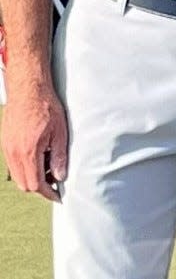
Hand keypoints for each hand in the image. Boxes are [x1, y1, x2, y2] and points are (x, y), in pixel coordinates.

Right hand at [2, 83, 68, 201]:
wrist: (28, 89)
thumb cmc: (46, 107)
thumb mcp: (60, 132)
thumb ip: (59, 156)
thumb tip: (60, 176)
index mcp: (28, 153)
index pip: (35, 184)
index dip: (47, 193)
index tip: (57, 195)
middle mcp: (14, 154)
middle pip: (24, 184)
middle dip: (40, 186)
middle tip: (55, 180)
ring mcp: (7, 149)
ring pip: (17, 175)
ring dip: (31, 177)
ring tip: (49, 167)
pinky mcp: (5, 143)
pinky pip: (13, 164)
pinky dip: (25, 167)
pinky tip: (38, 157)